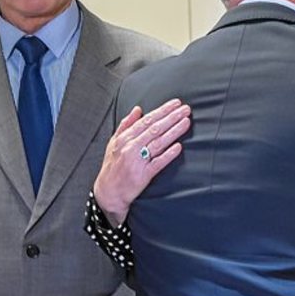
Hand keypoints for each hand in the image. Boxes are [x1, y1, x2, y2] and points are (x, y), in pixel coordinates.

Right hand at [93, 98, 190, 224]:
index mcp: (125, 138)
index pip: (147, 120)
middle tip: (186, 109)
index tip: (176, 103)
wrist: (108, 192)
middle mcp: (131, 147)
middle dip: (172, 117)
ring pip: (158, 143)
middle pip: (155, 129)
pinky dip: (168, 154)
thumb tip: (138, 109)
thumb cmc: (112, 166)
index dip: (163, 110)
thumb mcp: (114, 142)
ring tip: (186, 122)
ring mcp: (137, 161)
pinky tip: (178, 147)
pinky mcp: (144, 175)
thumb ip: (126, 125)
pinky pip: (158, 163)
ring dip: (174, 131)